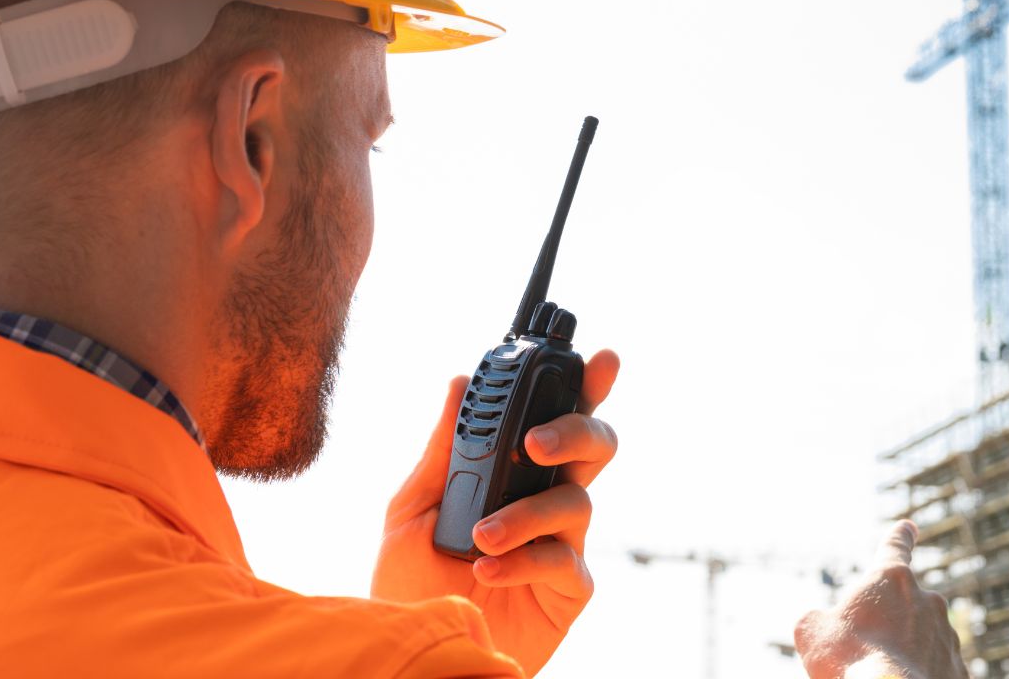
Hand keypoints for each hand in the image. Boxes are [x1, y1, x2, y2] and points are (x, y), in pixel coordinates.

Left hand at [372, 349, 619, 675]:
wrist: (410, 654)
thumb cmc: (411, 582)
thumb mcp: (411, 508)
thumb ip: (441, 450)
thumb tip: (458, 381)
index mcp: (515, 471)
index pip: (557, 415)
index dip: (586, 384)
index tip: (598, 358)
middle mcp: (546, 499)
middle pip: (594, 447)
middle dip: (577, 430)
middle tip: (536, 443)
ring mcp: (561, 544)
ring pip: (576, 502)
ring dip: (526, 514)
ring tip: (480, 536)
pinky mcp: (567, 590)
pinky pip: (564, 562)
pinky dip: (524, 560)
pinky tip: (487, 569)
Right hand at [795, 521, 967, 678]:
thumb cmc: (848, 661)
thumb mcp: (811, 632)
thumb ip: (817, 619)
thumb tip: (819, 624)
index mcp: (892, 579)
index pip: (896, 546)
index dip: (900, 536)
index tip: (908, 527)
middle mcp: (928, 601)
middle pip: (906, 606)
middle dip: (889, 624)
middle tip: (866, 650)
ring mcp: (947, 636)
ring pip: (923, 641)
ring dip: (906, 654)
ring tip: (882, 676)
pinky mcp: (959, 670)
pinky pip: (936, 669)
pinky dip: (921, 676)